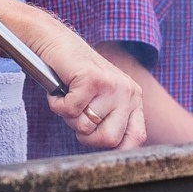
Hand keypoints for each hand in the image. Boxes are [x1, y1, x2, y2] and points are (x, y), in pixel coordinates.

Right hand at [35, 22, 146, 149]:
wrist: (55, 41)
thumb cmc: (74, 76)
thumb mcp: (101, 100)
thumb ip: (111, 121)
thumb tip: (112, 150)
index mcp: (133, 98)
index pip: (136, 137)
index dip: (116, 148)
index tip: (97, 142)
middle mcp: (128, 92)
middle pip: (109, 139)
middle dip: (86, 134)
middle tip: (77, 113)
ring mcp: (112, 85)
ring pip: (85, 127)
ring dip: (68, 116)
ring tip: (69, 95)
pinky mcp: (92, 79)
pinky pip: (70, 110)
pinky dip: (57, 104)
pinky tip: (61, 88)